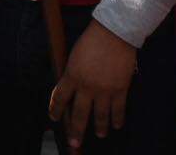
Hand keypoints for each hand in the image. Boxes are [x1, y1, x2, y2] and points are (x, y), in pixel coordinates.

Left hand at [48, 20, 136, 148]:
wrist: (115, 32)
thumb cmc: (93, 39)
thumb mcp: (74, 55)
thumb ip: (72, 73)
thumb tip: (71, 88)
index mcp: (72, 75)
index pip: (59, 98)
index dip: (55, 110)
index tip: (54, 117)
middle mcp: (87, 86)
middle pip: (79, 114)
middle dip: (76, 131)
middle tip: (75, 143)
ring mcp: (104, 89)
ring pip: (100, 116)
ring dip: (99, 127)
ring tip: (100, 134)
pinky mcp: (120, 88)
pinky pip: (119, 110)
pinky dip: (118, 119)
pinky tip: (116, 125)